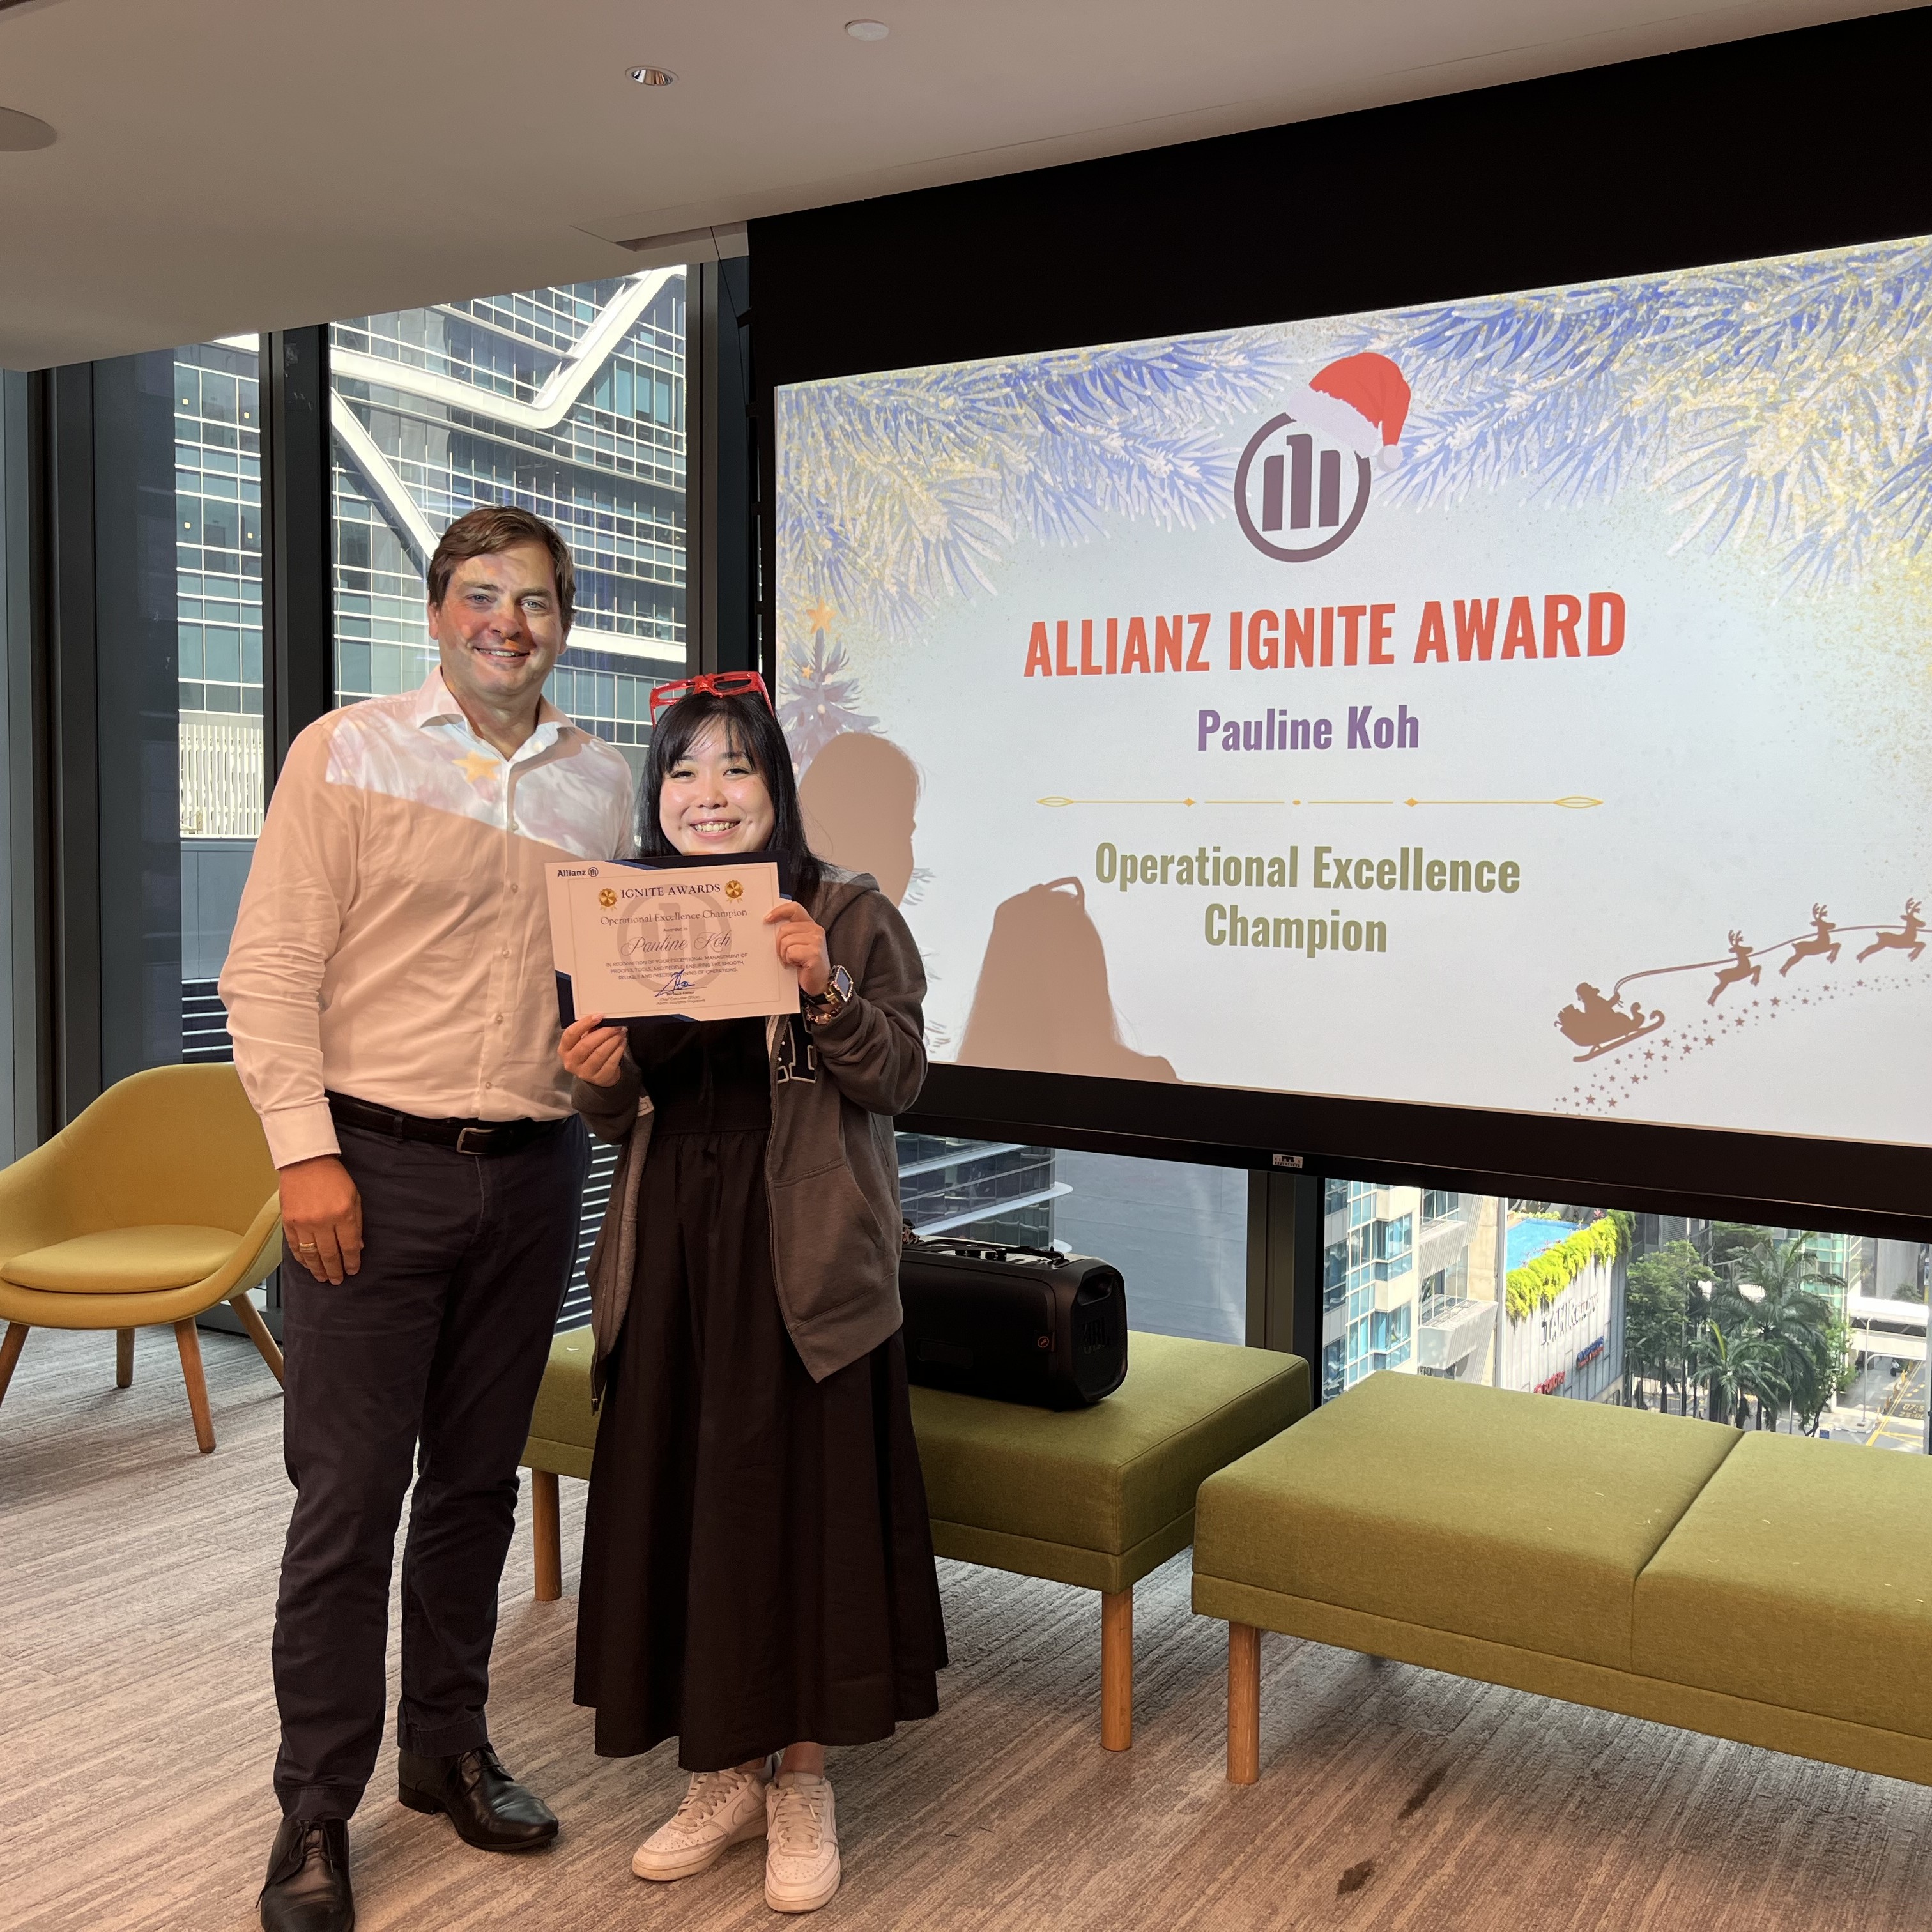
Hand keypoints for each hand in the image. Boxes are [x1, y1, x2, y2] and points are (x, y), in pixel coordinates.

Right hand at [280, 1155, 362, 1284]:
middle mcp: (323, 1221)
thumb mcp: (354, 1196)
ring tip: (323, 1278)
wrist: (306, 1162)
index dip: (352, 1261)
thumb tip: (358, 1246)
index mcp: (343, 1214)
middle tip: (337, 1280)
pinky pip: (296, 1246)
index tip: (353, 1270)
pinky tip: (307, 1265)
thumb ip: (356, 1222)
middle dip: (335, 1270)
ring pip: (311, 1254)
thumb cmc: (333, 1177)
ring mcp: (304, 1223)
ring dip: (317, 1269)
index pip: (350, 1246)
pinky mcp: (289, 1222)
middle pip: (330, 1254)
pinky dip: (301, 1258)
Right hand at [561, 1013, 627, 1086]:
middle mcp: (571, 1062)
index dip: (585, 1023)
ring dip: (613, 1040)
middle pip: (587, 1044)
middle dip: (604, 1032)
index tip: (599, 1016)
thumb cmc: (589, 1052)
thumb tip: (602, 1019)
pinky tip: (622, 1043)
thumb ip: (589, 1030)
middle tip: (616, 1026)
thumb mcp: (584, 1040)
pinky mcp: (598, 1078)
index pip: (571, 1034)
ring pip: (600, 1053)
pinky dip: (618, 1050)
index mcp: (564, 1049)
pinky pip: (610, 1062)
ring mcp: (584, 1072)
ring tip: (621, 1033)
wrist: (597, 1074)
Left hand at [765, 900, 831, 996]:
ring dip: (784, 954)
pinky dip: (789, 960)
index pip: (794, 908)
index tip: (767, 920)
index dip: (779, 912)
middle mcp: (815, 930)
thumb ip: (788, 932)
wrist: (819, 983)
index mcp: (809, 925)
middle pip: (784, 929)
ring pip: (785, 941)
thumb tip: (769, 926)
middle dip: (778, 944)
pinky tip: (796, 965)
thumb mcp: (797, 943)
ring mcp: (816, 941)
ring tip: (792, 960)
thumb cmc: (805, 964)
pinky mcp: (814, 953)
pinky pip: (791, 952)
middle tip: (785, 955)